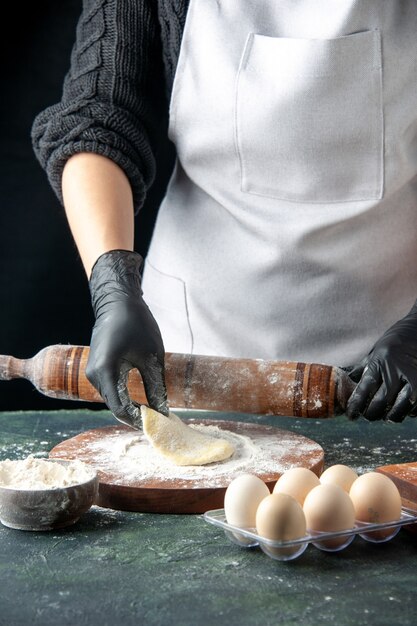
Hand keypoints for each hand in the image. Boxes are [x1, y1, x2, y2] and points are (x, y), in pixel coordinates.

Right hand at [86, 249, 168, 427]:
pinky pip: (110, 389)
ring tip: (154, 412)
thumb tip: (162, 411)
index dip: (138, 420)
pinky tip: (142, 400)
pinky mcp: (97, 368)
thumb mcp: (151, 356)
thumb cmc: (136, 323)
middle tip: (159, 422)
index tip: (157, 426)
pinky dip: (124, 397)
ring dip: (130, 407)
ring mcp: (92, 372)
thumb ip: (155, 385)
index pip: (120, 408)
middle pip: (115, 406)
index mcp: (106, 371)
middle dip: (136, 416)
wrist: (117, 301)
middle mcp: (94, 375)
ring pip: (112, 399)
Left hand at [346, 305, 416, 421]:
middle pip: (380, 402)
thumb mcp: (376, 351)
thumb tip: (347, 381)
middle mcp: (395, 371)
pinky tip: (403, 408)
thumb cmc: (395, 342)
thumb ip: (363, 368)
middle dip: (372, 414)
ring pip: (398, 409)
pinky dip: (407, 412)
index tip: (351, 415)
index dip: (355, 405)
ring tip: (385, 416)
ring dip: (390, 416)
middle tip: (369, 415)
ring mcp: (413, 379)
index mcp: (380, 362)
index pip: (364, 389)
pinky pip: (415, 407)